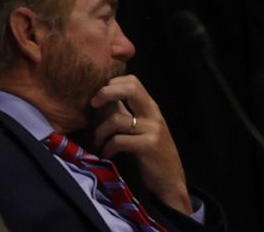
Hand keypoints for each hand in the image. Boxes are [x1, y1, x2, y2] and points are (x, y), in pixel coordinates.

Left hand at [90, 75, 191, 215]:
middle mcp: (153, 114)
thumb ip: (126, 112)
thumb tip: (103, 97)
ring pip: (117, 119)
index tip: (99, 97)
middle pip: (130, 89)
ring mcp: (152, 129)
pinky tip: (106, 154)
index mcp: (150, 107)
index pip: (132, 81)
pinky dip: (107, 148)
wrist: (170, 181)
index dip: (112, 83)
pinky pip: (119, 140)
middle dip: (106, 92)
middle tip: (93, 104)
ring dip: (100, 131)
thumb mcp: (141, 128)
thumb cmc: (151, 154)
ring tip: (98, 142)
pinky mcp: (148, 146)